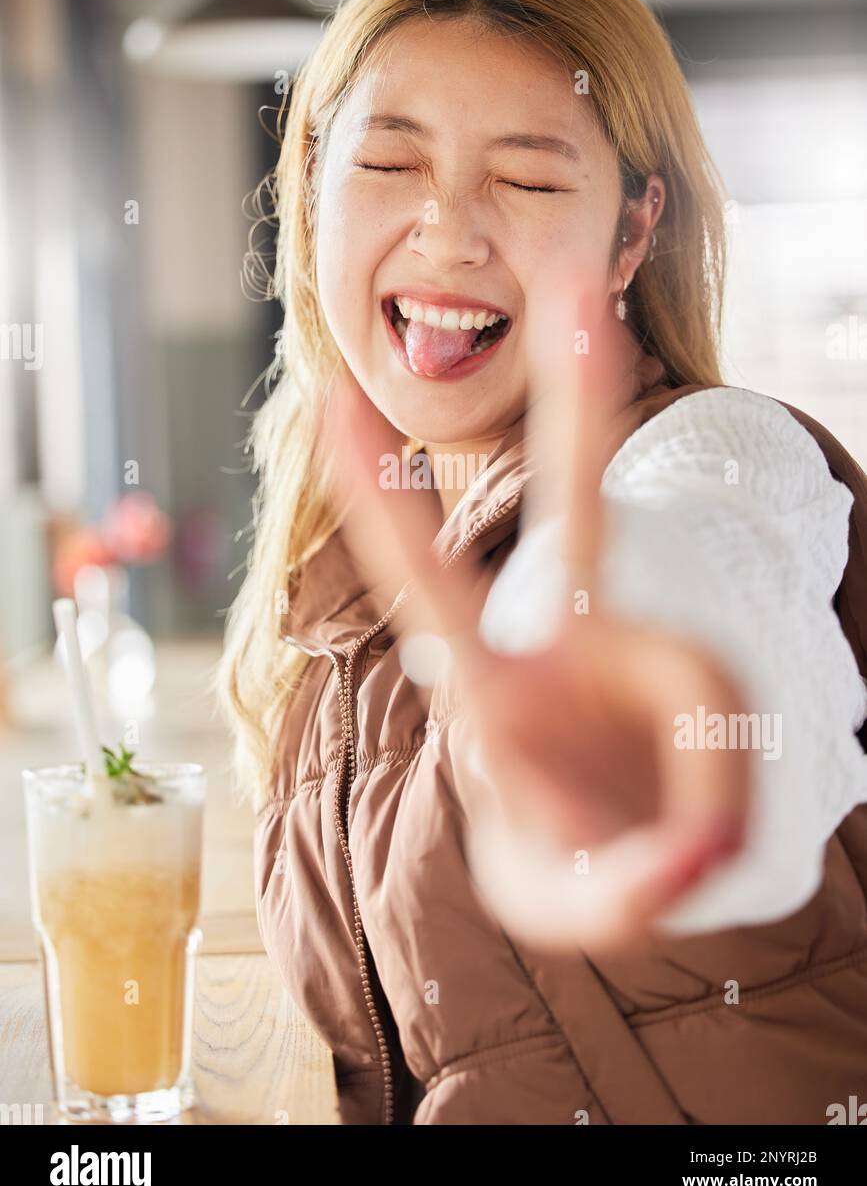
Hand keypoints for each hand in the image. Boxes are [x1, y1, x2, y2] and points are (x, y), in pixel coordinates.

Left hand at [323, 280, 750, 954]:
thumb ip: (619, 890)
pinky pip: (732, 727)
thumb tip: (700, 852)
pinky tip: (704, 846)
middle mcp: (565, 639)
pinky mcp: (716, 672)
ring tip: (683, 864)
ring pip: (707, 678)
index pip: (425, 584)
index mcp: (492, 688)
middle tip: (578, 283)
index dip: (385, 499)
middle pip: (579, 505)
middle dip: (583, 398)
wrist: (645, 858)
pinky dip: (727, 804)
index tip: (335, 398)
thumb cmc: (579, 859)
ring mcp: (652, 645)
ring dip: (708, 789)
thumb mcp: (571, 902)